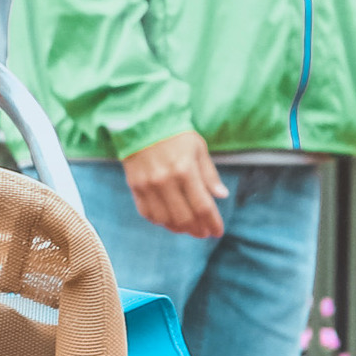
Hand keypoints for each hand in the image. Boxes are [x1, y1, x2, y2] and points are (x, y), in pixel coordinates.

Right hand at [120, 126, 224, 240]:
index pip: (202, 206)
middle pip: (184, 217)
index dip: (212, 222)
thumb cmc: (175, 134)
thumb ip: (209, 174)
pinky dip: (159, 220)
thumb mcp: (198, 149)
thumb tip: (221, 195)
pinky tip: (168, 220)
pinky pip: (147, 212)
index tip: (217, 231)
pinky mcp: (135, 186)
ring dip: (178, 228)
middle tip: (203, 232)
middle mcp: (166, 181)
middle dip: (197, 229)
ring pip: (165, 219)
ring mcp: (148, 185)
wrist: (141, 122)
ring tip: (187, 228)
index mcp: (185, 170)